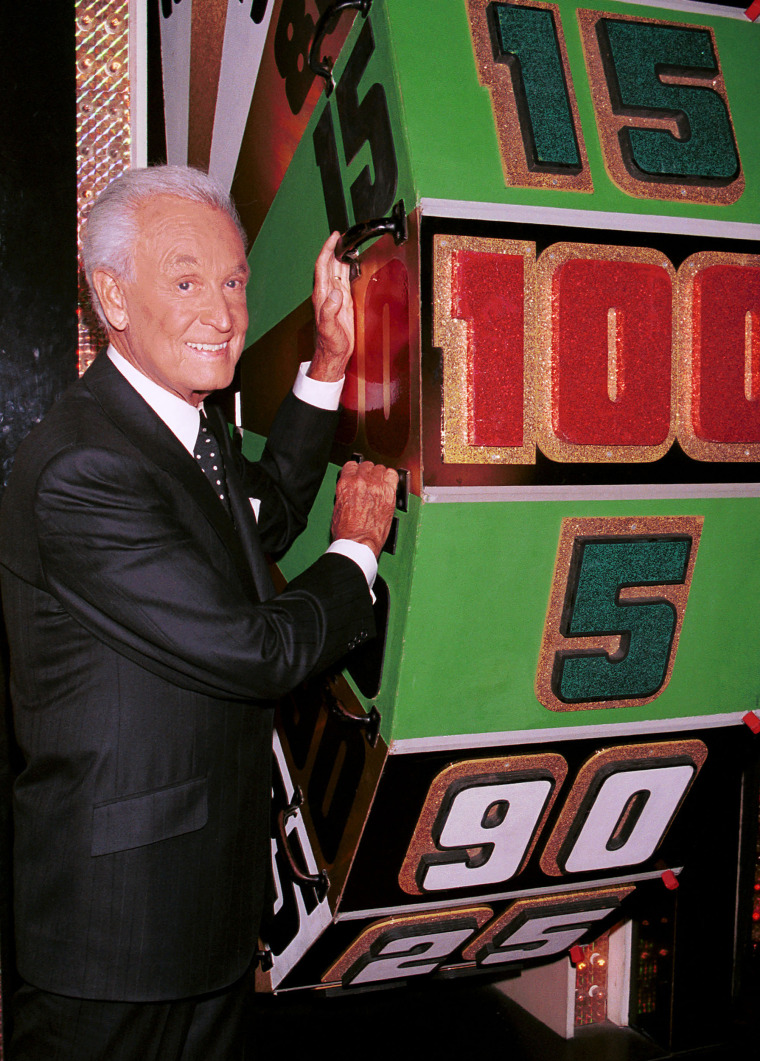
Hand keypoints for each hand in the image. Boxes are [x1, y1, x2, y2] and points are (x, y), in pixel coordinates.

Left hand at [309, 231, 353, 382]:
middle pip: (329, 264)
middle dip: (335, 248)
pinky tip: (353, 264)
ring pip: (337, 270)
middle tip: (344, 236)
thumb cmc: (330, 344)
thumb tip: (336, 292)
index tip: (334, 237)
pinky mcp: (343, 302)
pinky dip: (348, 269)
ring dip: (341, 256)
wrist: (333, 355)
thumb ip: (330, 310)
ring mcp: (334, 297)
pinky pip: (344, 280)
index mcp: (322, 296)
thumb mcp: (329, 328)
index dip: (327, 250)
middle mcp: (327, 293)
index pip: (322, 266)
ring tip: (349, 244)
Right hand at [331, 461, 398, 558]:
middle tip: (370, 482)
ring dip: (379, 475)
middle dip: (368, 473)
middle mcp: (361, 482)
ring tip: (379, 484)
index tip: (358, 475)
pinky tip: (389, 483)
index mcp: (345, 484)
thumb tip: (350, 491)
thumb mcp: (338, 507)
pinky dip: (391, 477)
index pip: (352, 465)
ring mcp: (376, 486)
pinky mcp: (389, 493)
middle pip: (367, 466)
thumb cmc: (347, 532)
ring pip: (380, 469)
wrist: (358, 542)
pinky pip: (393, 475)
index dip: (355, 471)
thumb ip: (345, 493)